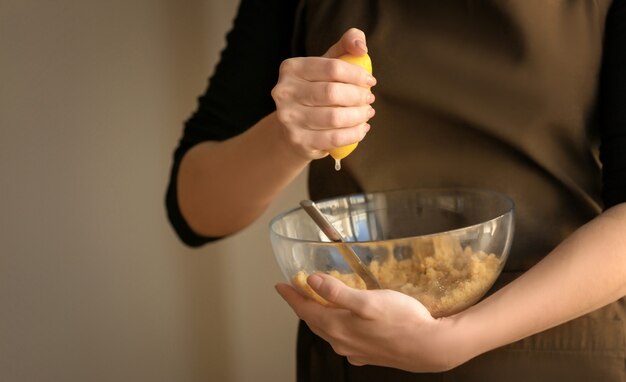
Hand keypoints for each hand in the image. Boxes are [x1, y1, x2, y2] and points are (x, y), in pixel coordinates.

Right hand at [271, 28, 376, 159]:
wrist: (292, 129)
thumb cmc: (315, 91)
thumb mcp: (326, 66)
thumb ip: (345, 46)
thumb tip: (361, 48)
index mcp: (291, 69)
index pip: (332, 68)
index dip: (357, 74)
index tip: (370, 81)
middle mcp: (285, 92)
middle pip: (333, 93)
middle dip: (359, 96)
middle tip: (369, 99)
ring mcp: (289, 118)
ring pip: (335, 118)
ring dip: (359, 116)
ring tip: (367, 113)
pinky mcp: (298, 140)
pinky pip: (334, 138)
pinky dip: (354, 134)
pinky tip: (361, 129)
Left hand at [275, 273, 460, 371]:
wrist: (431, 347)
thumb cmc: (402, 321)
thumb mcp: (368, 301)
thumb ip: (337, 292)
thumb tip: (311, 282)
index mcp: (337, 326)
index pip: (305, 310)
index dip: (291, 295)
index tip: (280, 284)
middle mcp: (342, 341)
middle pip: (314, 321)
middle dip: (302, 304)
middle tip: (294, 290)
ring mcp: (355, 350)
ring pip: (328, 330)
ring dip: (319, 315)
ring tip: (316, 302)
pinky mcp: (369, 353)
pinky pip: (344, 338)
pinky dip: (336, 325)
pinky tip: (343, 322)